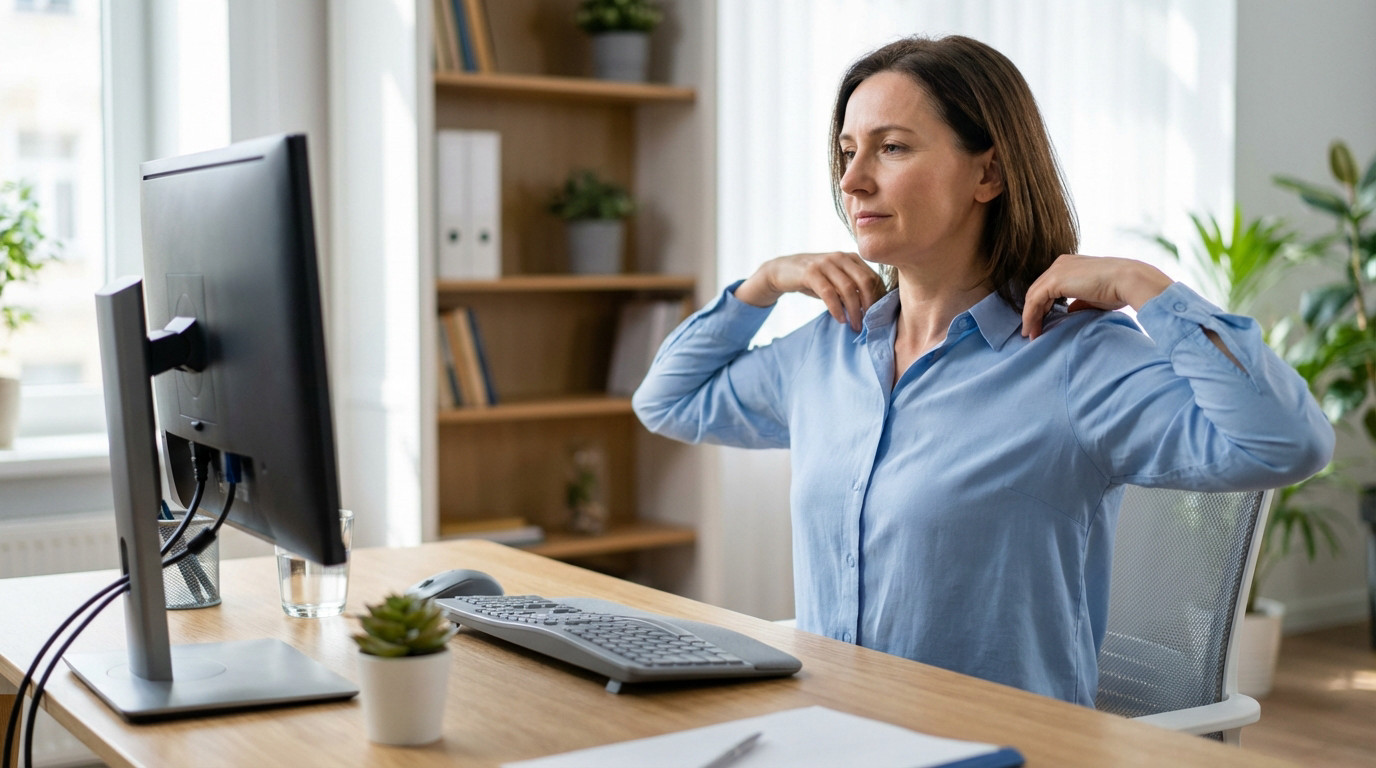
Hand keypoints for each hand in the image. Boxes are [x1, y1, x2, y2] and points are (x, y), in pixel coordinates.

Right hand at [736, 251, 885, 330]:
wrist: (783, 271)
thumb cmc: (814, 279)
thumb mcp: (836, 282)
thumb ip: (852, 290)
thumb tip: (871, 311)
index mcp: (851, 258)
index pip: (874, 278)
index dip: (878, 299)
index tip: (878, 317)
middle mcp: (841, 257)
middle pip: (865, 281)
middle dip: (869, 305)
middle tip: (868, 324)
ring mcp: (826, 263)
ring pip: (848, 288)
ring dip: (854, 311)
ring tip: (855, 326)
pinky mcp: (811, 272)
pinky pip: (829, 293)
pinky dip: (837, 309)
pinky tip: (840, 319)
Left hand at [1021, 254, 1172, 338]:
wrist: (1127, 280)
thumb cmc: (1117, 289)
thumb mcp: (1093, 297)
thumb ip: (1079, 301)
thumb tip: (1070, 310)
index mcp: (1069, 265)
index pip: (1048, 287)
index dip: (1042, 306)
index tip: (1041, 325)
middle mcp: (1060, 264)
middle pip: (1038, 291)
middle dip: (1033, 313)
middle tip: (1032, 332)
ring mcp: (1056, 270)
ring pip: (1033, 296)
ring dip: (1030, 317)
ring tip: (1030, 335)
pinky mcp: (1054, 280)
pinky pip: (1034, 300)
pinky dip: (1030, 316)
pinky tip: (1031, 329)